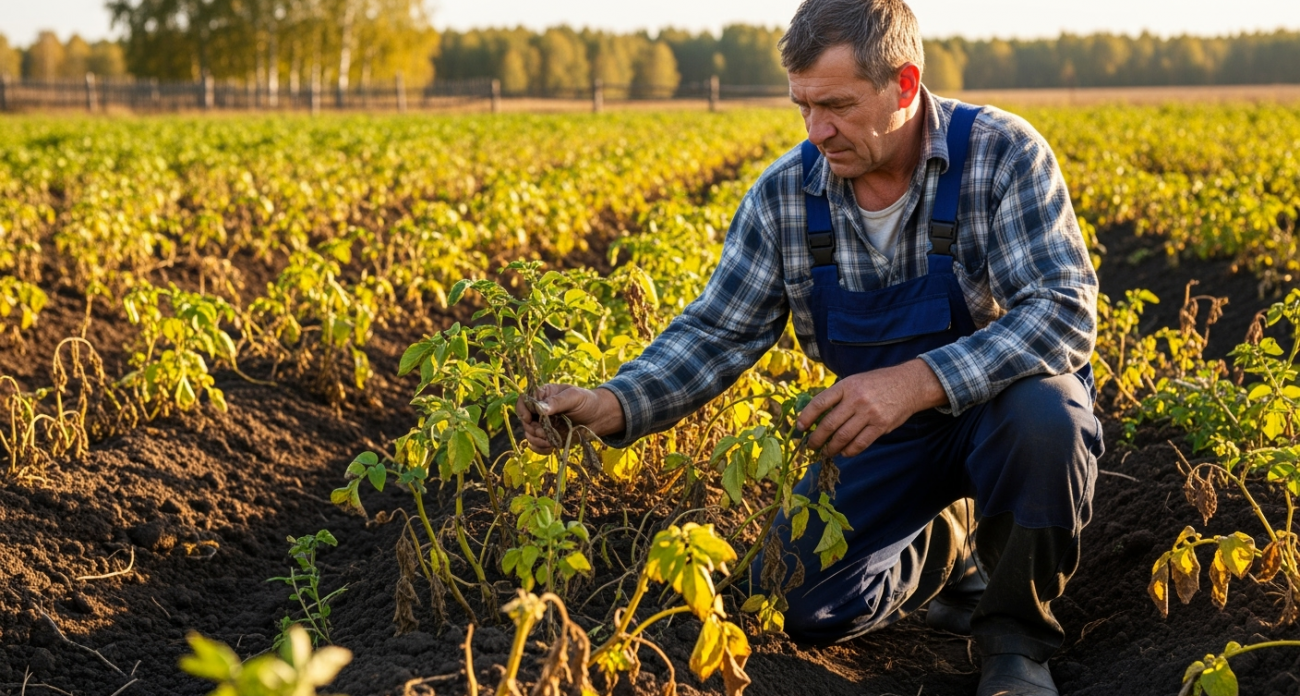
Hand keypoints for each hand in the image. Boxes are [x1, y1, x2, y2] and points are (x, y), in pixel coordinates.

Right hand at [517, 385, 625, 454]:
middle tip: (545, 433)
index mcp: (543, 395)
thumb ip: (557, 402)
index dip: (523, 411)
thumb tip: (540, 408)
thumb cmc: (587, 402)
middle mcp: (540, 410)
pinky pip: (537, 445)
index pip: (524, 401)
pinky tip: (551, 447)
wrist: (599, 417)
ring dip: (538, 440)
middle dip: (533, 429)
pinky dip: (541, 449)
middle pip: (525, 421)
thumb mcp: (574, 397)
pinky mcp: (549, 437)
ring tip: (551, 441)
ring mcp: (543, 425)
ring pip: (529, 435)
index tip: (529, 419)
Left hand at [795, 359, 947, 457]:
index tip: (800, 428)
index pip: (820, 403)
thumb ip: (838, 396)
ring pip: (843, 437)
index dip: (807, 417)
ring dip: (831, 448)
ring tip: (826, 452)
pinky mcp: (880, 426)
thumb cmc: (877, 383)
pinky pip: (860, 443)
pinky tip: (844, 453)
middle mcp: (856, 399)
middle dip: (817, 439)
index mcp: (846, 386)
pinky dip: (849, 451)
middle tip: (811, 446)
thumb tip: (817, 415)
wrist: (908, 384)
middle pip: (829, 424)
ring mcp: (869, 413)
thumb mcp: (855, 381)